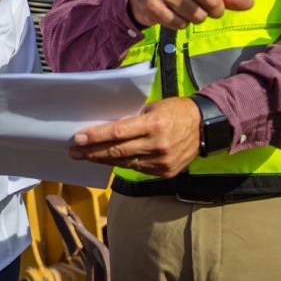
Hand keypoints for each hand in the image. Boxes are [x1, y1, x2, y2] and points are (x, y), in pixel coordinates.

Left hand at [68, 97, 201, 177]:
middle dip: (92, 152)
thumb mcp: (153, 107)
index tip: (78, 139)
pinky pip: (137, 169)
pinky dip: (122, 164)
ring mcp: (162, 161)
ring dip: (103, 160)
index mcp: (154, 124)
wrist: (206, 127)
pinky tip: (109, 161)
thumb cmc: (175, 111)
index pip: (118, 133)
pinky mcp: (165, 172)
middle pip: (117, 151)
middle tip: (74, 152)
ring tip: (87, 157)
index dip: (96, 137)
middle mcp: (157, 145)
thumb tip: (106, 129)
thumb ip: (132, 119)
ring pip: (125, 163)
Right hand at [129, 0, 253, 29]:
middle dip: (214, 10)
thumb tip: (251, 3)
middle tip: (206, 8)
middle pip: (210, 0)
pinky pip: (181, 24)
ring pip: (196, 15)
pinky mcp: (153, 5)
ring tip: (184, 9)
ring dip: (196, 18)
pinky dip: (181, 24)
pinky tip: (172, 15)